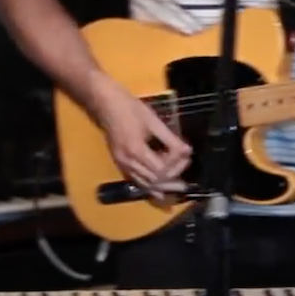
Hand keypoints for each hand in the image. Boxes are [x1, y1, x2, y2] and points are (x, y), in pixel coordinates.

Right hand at [93, 78, 191, 199]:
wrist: (107, 104)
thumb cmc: (131, 109)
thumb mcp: (153, 121)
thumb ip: (170, 139)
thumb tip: (187, 151)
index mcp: (136, 150)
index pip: (161, 168)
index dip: (176, 164)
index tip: (187, 154)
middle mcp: (128, 162)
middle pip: (154, 180)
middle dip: (172, 178)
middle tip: (185, 173)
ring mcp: (122, 164)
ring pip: (145, 184)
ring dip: (162, 186)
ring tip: (177, 188)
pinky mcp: (120, 163)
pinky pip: (136, 180)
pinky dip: (150, 186)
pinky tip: (159, 191)